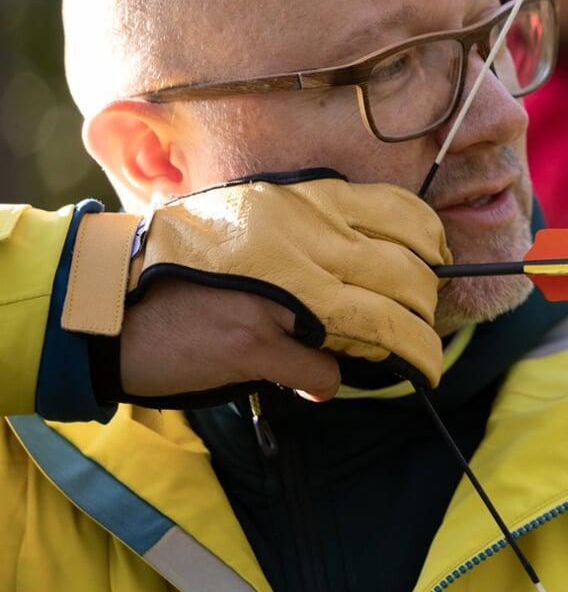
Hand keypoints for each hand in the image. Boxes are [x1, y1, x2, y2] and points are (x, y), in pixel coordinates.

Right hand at [63, 169, 452, 405]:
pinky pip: (322, 373)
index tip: (439, 268)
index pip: (401, 216)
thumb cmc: (183, 263)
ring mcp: (282, 292)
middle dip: (425, 309)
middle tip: (426, 329)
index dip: (431, 247)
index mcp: (304, 205)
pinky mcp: (256, 343)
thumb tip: (367, 272)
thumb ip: (312, 238)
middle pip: (404, 276)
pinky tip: (314, 387)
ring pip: (383, 325)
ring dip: (408, 352)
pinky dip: (324, 386)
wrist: (104, 300)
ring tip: (418, 366)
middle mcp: (302, 240)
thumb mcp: (253, 222)